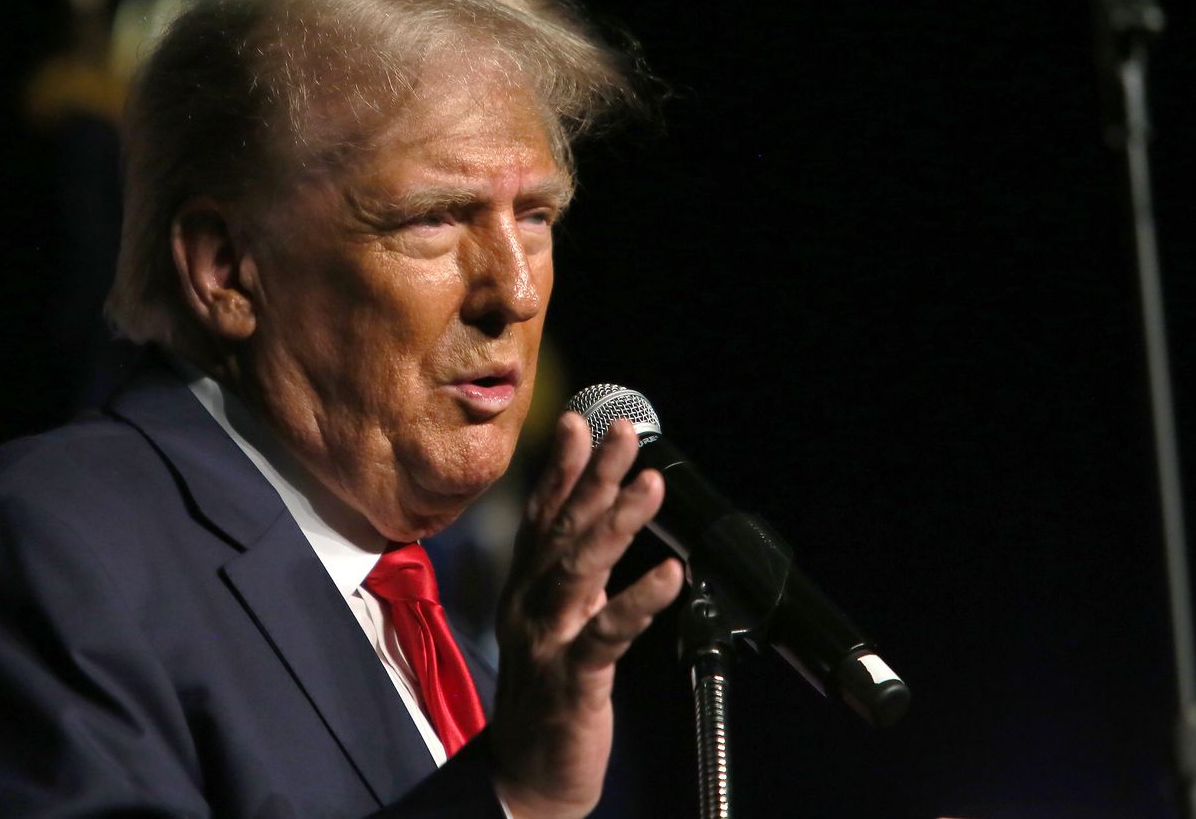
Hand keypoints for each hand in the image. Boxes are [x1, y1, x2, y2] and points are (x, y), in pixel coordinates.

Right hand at [486, 413, 686, 818]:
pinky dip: (637, 603)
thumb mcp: (558, 620)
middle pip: (563, 530)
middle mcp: (530, 606)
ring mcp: (547, 641)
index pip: (543, 516)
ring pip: (579, 571)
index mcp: (528, 589)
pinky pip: (606, 636)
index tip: (580, 420)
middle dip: (594, 477)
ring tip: (650, 485)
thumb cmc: (549, 693)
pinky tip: (669, 578)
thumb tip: (599, 516)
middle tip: (625, 432)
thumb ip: (575, 569)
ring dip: (615, 524)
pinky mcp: (571, 681)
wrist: (526, 775)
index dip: (561, 467)